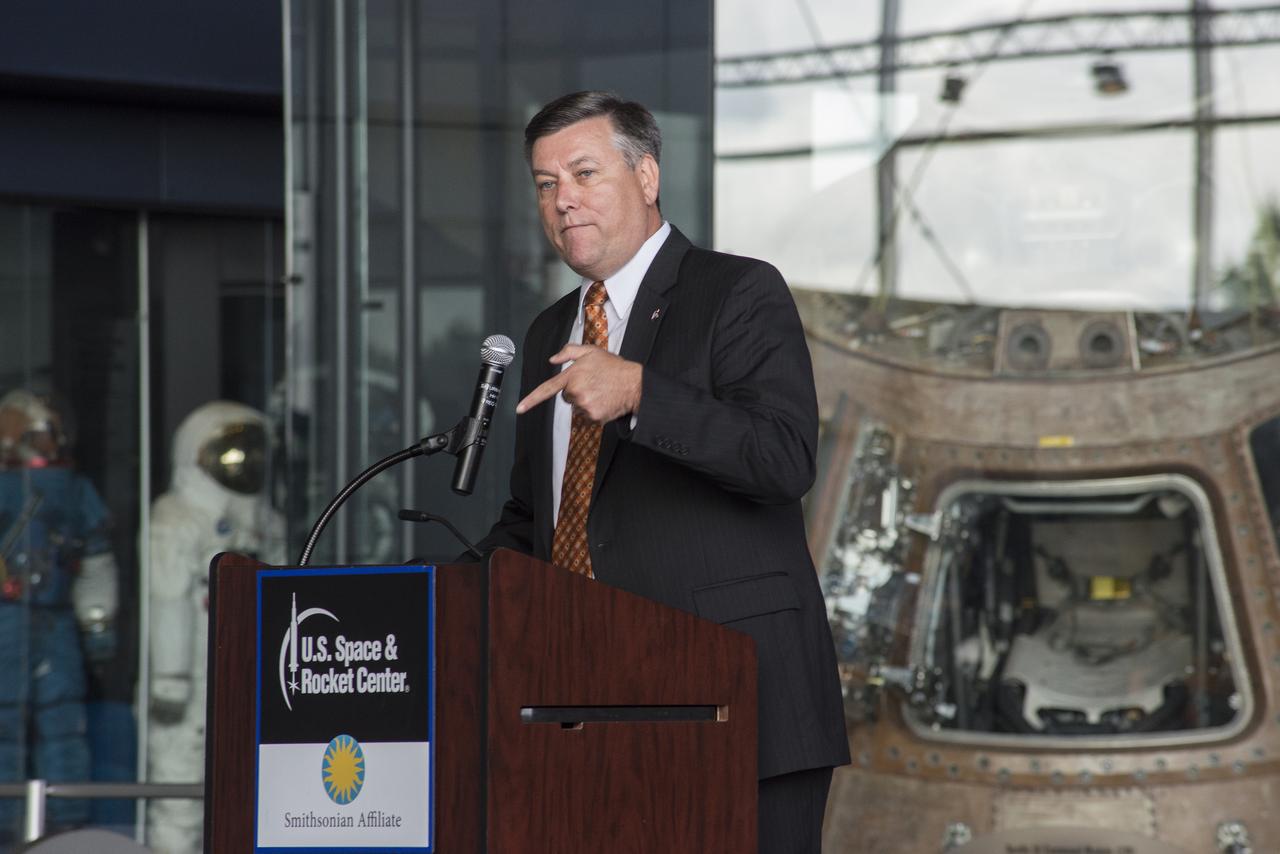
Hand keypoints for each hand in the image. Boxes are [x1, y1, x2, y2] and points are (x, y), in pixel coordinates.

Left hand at [516, 344, 641, 423]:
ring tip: (600, 391)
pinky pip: (586, 416)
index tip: (519, 409)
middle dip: (575, 391)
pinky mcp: (593, 417)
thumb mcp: (591, 352)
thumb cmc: (613, 367)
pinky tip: (604, 400)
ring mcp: (584, 405)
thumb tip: (553, 359)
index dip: (531, 400)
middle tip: (593, 384)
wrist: (634, 384)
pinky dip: (593, 410)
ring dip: (585, 401)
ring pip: (576, 407)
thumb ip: (569, 351)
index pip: (547, 389)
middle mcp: (576, 391)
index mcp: (572, 376)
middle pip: (566, 397)